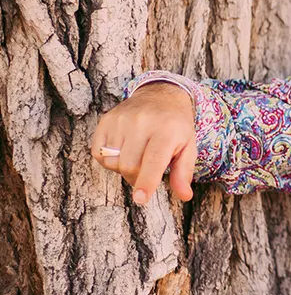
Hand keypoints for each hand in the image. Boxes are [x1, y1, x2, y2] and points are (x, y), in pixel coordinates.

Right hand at [90, 81, 196, 204]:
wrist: (160, 96)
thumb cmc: (176, 127)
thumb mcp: (188, 147)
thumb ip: (183, 173)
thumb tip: (185, 196)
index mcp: (167, 130)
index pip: (154, 159)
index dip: (146, 181)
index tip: (140, 198)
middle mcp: (142, 122)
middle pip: (129, 166)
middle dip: (137, 176)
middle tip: (147, 168)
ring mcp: (121, 119)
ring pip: (112, 161)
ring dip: (123, 167)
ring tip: (137, 154)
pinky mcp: (106, 120)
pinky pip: (98, 153)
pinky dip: (109, 158)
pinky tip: (123, 149)